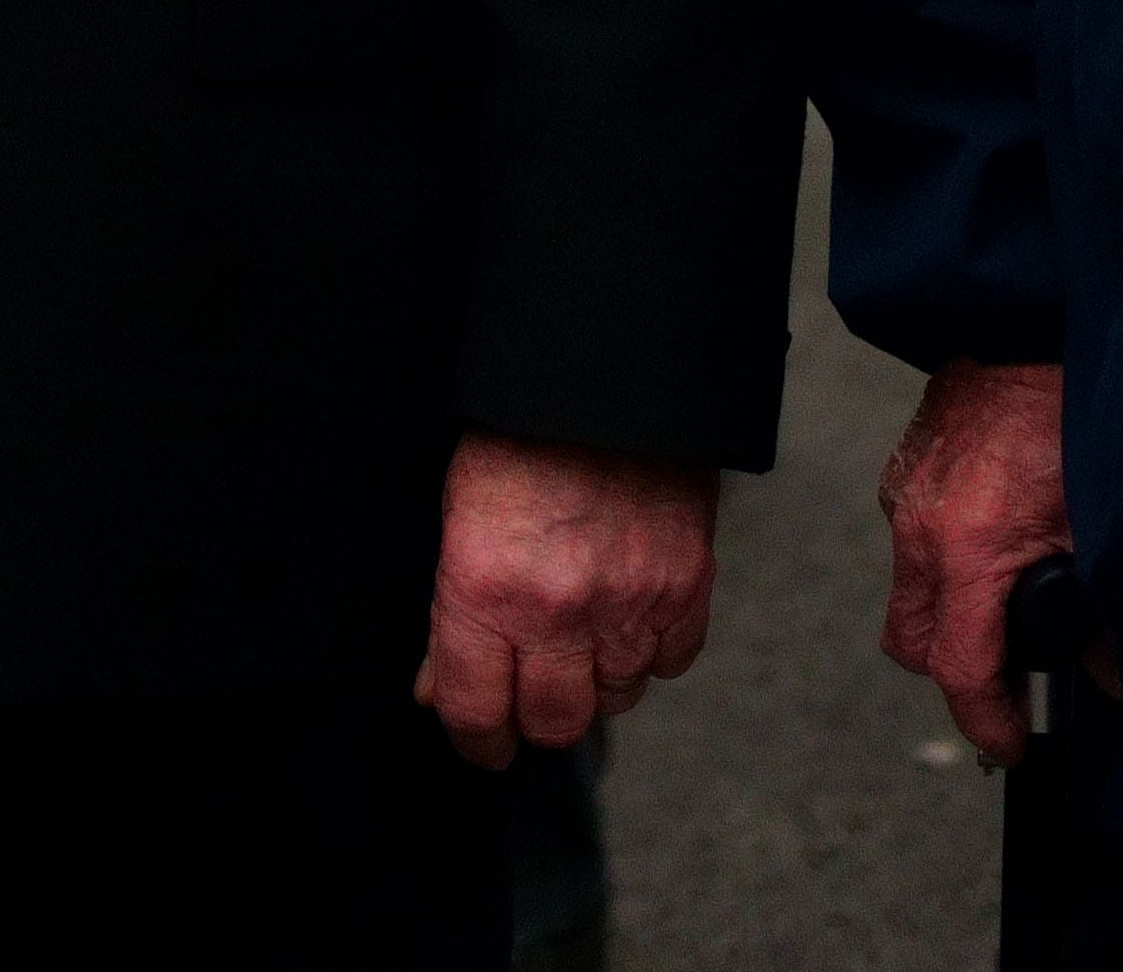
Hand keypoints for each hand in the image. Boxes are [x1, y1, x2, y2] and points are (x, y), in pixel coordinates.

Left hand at [415, 432, 717, 767]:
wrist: (601, 379)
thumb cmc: (516, 442)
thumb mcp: (456, 524)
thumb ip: (452, 618)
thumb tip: (437, 692)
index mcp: (484, 591)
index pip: (475, 713)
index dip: (477, 742)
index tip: (484, 744)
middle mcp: (557, 609)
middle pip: (553, 722)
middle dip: (538, 717)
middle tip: (534, 694)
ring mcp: (628, 601)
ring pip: (616, 698)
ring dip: (597, 681)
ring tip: (584, 639)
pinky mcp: (685, 586)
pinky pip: (671, 662)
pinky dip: (652, 652)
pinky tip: (630, 618)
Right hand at [879, 358, 1071, 765]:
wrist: (1026, 322)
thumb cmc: (1069, 409)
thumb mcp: (1103, 522)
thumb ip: (1110, 612)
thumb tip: (1116, 674)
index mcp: (968, 546)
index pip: (958, 669)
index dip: (987, 721)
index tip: (1011, 743)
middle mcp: (919, 527)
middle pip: (913, 645)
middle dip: (957, 671)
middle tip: (1012, 677)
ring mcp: (902, 496)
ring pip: (910, 592)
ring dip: (952, 610)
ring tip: (1012, 600)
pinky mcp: (902, 470)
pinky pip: (912, 539)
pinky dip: (945, 558)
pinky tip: (997, 539)